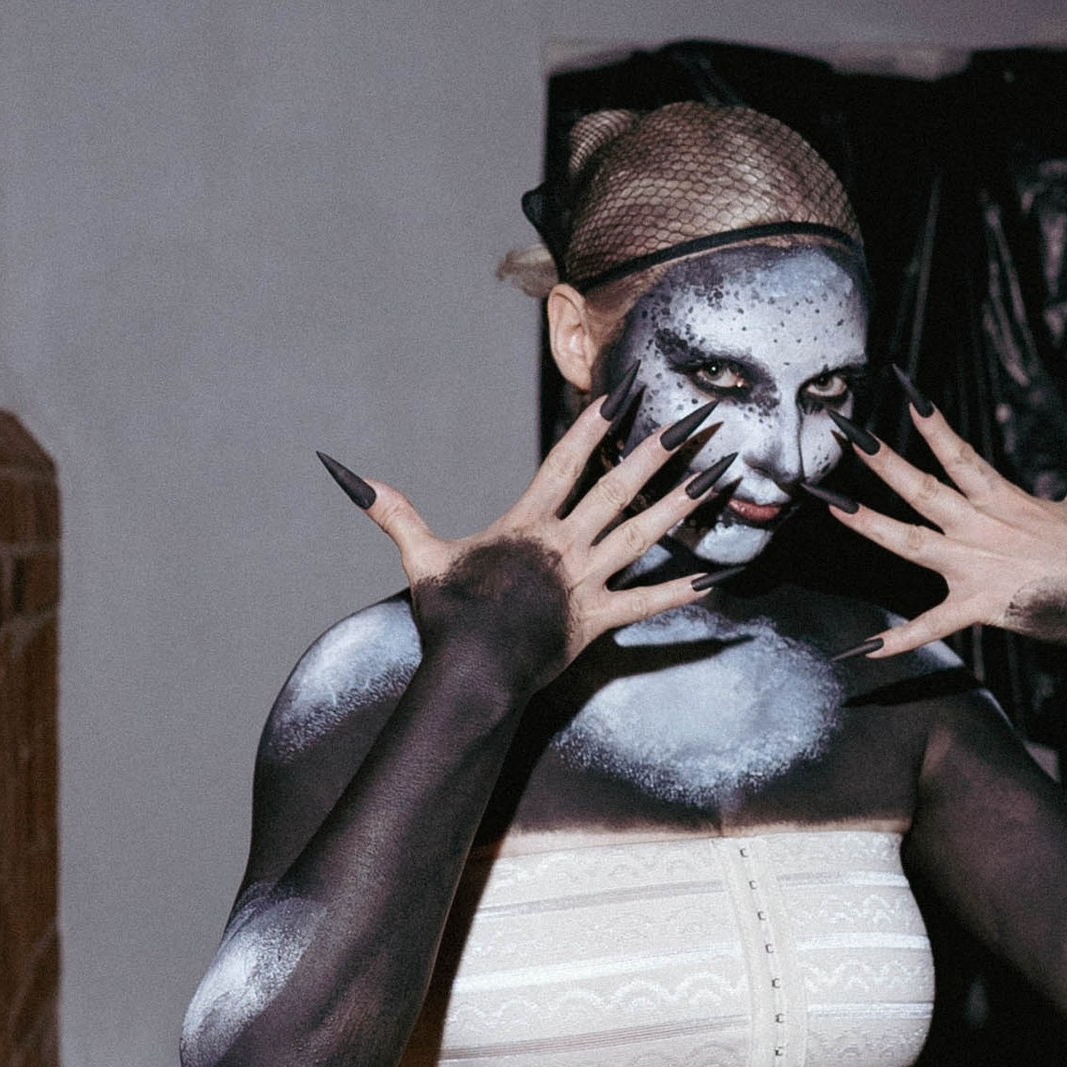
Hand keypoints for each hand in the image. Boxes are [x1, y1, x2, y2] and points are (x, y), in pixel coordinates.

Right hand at [353, 395, 718, 694]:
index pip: (567, 461)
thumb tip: (346, 473)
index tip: (624, 391)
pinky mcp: (598, 621)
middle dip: (661, 449)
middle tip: (698, 418)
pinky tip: (715, 576)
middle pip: (619, 487)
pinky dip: (680, 592)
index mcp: (527, 525)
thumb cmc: (447, 619)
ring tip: (721, 473)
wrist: (469, 675)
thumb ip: (394, 512)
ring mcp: (585, 583)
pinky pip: (647, 604)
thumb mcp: (420, 558)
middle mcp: (563, 546)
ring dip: (684, 503)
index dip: (595, 424)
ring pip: (644, 535)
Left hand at [828, 410, 1066, 656]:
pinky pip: (932, 624)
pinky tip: (868, 648)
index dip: (934, 425)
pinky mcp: (977, 605)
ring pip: (910, 542)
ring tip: (834, 506)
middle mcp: (980, 528)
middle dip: (882, 461)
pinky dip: (901, 638)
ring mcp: (973, 566)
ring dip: (870, 525)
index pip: (960, 454)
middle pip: (922, 489)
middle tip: (849, 436)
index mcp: (1003, 501)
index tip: (908, 395)